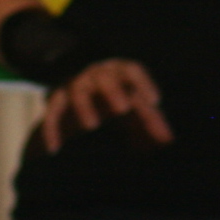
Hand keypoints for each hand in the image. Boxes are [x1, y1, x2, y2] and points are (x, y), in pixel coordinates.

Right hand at [38, 58, 170, 152]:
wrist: (74, 81)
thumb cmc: (115, 95)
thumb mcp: (132, 102)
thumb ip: (149, 120)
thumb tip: (169, 141)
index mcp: (119, 71)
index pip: (133, 71)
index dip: (144, 83)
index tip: (155, 102)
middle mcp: (97, 74)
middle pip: (105, 78)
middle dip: (114, 91)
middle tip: (123, 109)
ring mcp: (74, 85)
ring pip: (77, 92)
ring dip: (84, 107)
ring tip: (92, 126)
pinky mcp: (54, 100)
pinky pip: (50, 113)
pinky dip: (51, 130)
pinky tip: (54, 149)